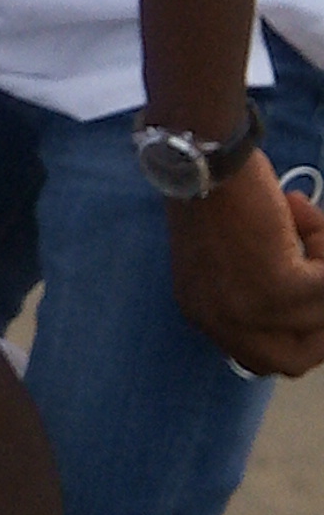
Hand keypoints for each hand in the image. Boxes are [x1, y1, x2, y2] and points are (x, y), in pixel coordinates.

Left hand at [168, 155, 323, 378]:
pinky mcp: (280, 290)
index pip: (257, 356)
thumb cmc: (215, 185)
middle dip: (319, 328)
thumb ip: (253, 280)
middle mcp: (220, 323)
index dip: (294, 334)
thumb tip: (307, 286)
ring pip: (320, 315)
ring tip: (303, 217)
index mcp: (202, 313)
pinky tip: (305, 212)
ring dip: (323, 260)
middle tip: (322, 274)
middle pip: (290, 360)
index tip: (311, 300)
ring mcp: (250, 312)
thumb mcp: (226, 249)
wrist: (204, 153)